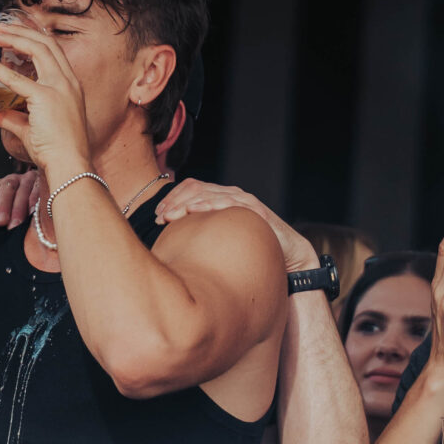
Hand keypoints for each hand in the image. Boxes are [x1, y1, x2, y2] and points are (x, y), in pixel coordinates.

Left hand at [0, 17, 95, 179]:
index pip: (54, 52)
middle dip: (23, 32)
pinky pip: (16, 78)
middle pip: (47, 43)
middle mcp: (68, 82)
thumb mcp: (32, 130)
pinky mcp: (45, 97)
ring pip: (38, 48)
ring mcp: (59, 87)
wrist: (70, 166)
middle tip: (2, 29)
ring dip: (15, 38)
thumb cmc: (58, 153)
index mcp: (71, 86)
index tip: (19, 33)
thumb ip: (12, 119)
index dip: (35, 38)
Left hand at [0, 169, 43, 229]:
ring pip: (23, 189)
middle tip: (1, 221)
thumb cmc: (6, 218)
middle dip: (4, 205)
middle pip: (7, 188)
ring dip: (19, 207)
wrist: (34, 210)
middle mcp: (11, 181)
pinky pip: (38, 190)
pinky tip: (32, 212)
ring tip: (16, 223)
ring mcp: (27, 181)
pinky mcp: (41, 184)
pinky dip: (35, 200)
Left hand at [155, 180, 312, 268]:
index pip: (190, 189)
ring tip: (170, 215)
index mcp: (220, 199)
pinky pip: (229, 202)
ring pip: (208, 193)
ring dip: (185, 203)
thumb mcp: (223, 240)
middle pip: (195, 189)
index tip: (157, 215)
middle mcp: (230, 194)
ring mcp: (242, 200)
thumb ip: (204, 235)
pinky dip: (210, 203)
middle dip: (173, 202)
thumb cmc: (252, 248)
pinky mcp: (254, 209)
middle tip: (158, 217)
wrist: (287, 254)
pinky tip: (196, 210)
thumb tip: (177, 246)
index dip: (172, 199)